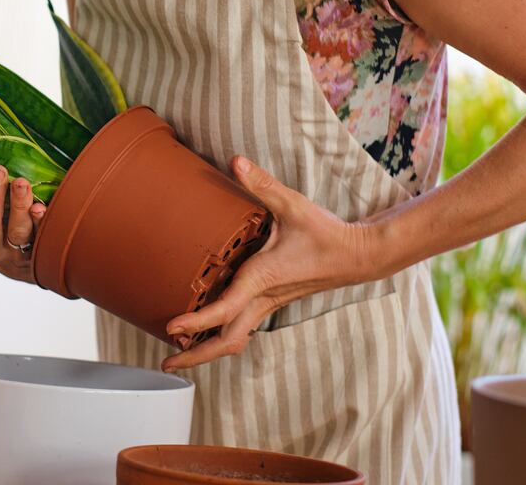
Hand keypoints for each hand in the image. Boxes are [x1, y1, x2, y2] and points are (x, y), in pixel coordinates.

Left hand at [160, 156, 383, 371]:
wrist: (358, 256)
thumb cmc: (326, 233)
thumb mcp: (293, 206)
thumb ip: (262, 185)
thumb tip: (237, 162)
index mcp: (262, 280)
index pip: (225, 309)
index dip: (197, 321)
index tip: (171, 327)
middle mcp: (262, 299)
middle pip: (226, 342)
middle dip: (196, 355)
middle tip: (167, 362)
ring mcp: (267, 305)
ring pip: (234, 340)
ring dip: (207, 349)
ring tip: (178, 353)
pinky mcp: (271, 303)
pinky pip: (242, 329)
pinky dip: (221, 336)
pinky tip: (204, 332)